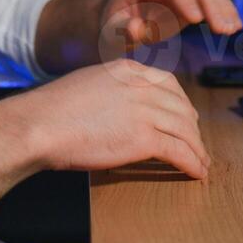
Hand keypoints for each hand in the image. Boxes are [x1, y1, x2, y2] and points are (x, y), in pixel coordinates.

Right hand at [12, 58, 210, 178]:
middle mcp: (142, 86)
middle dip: (192, 128)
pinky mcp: (143, 138)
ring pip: (185, 130)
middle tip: (195, 143)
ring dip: (197, 149)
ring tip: (202, 163)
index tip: (185, 117)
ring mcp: (145, 111)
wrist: (40, 125)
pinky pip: (179, 151)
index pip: (169, 84)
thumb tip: (122, 107)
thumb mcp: (90, 83)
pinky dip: (192, 163)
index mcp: (129, 69)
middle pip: (181, 107)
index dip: (182, 103)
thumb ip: (113, 89)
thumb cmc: (54, 110)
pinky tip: (196, 173)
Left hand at [102, 0, 242, 47]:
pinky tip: (235, 26)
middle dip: (210, 2)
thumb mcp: (112, 31)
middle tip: (220, 29)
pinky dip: (226, 10)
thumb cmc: (116, 26)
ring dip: (222, 7)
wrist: (123, 22)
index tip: (195, 20)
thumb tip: (137, 28)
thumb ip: (123, 30)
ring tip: (230, 30)